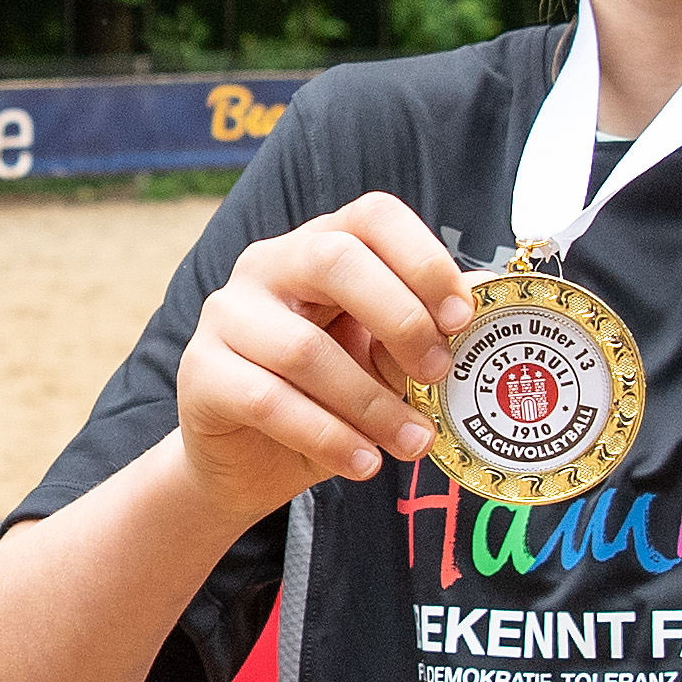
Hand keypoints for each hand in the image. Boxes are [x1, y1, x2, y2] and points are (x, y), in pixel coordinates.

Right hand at [173, 191, 474, 503]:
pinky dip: (328, 438)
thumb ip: (417, 335)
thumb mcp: (381, 364)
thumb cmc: (326, 401)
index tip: (462, 318)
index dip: (423, 258)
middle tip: (439, 375)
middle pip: (335, 258)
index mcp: (319, 246)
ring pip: (305, 349)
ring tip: (413, 443)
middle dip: (401, 319)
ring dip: (372, 404)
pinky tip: (364, 464)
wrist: (247, 465)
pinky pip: (269, 401)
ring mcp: (226, 316)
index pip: (371, 216)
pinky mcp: (201, 373)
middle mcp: (267, 266)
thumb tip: (480, 306)